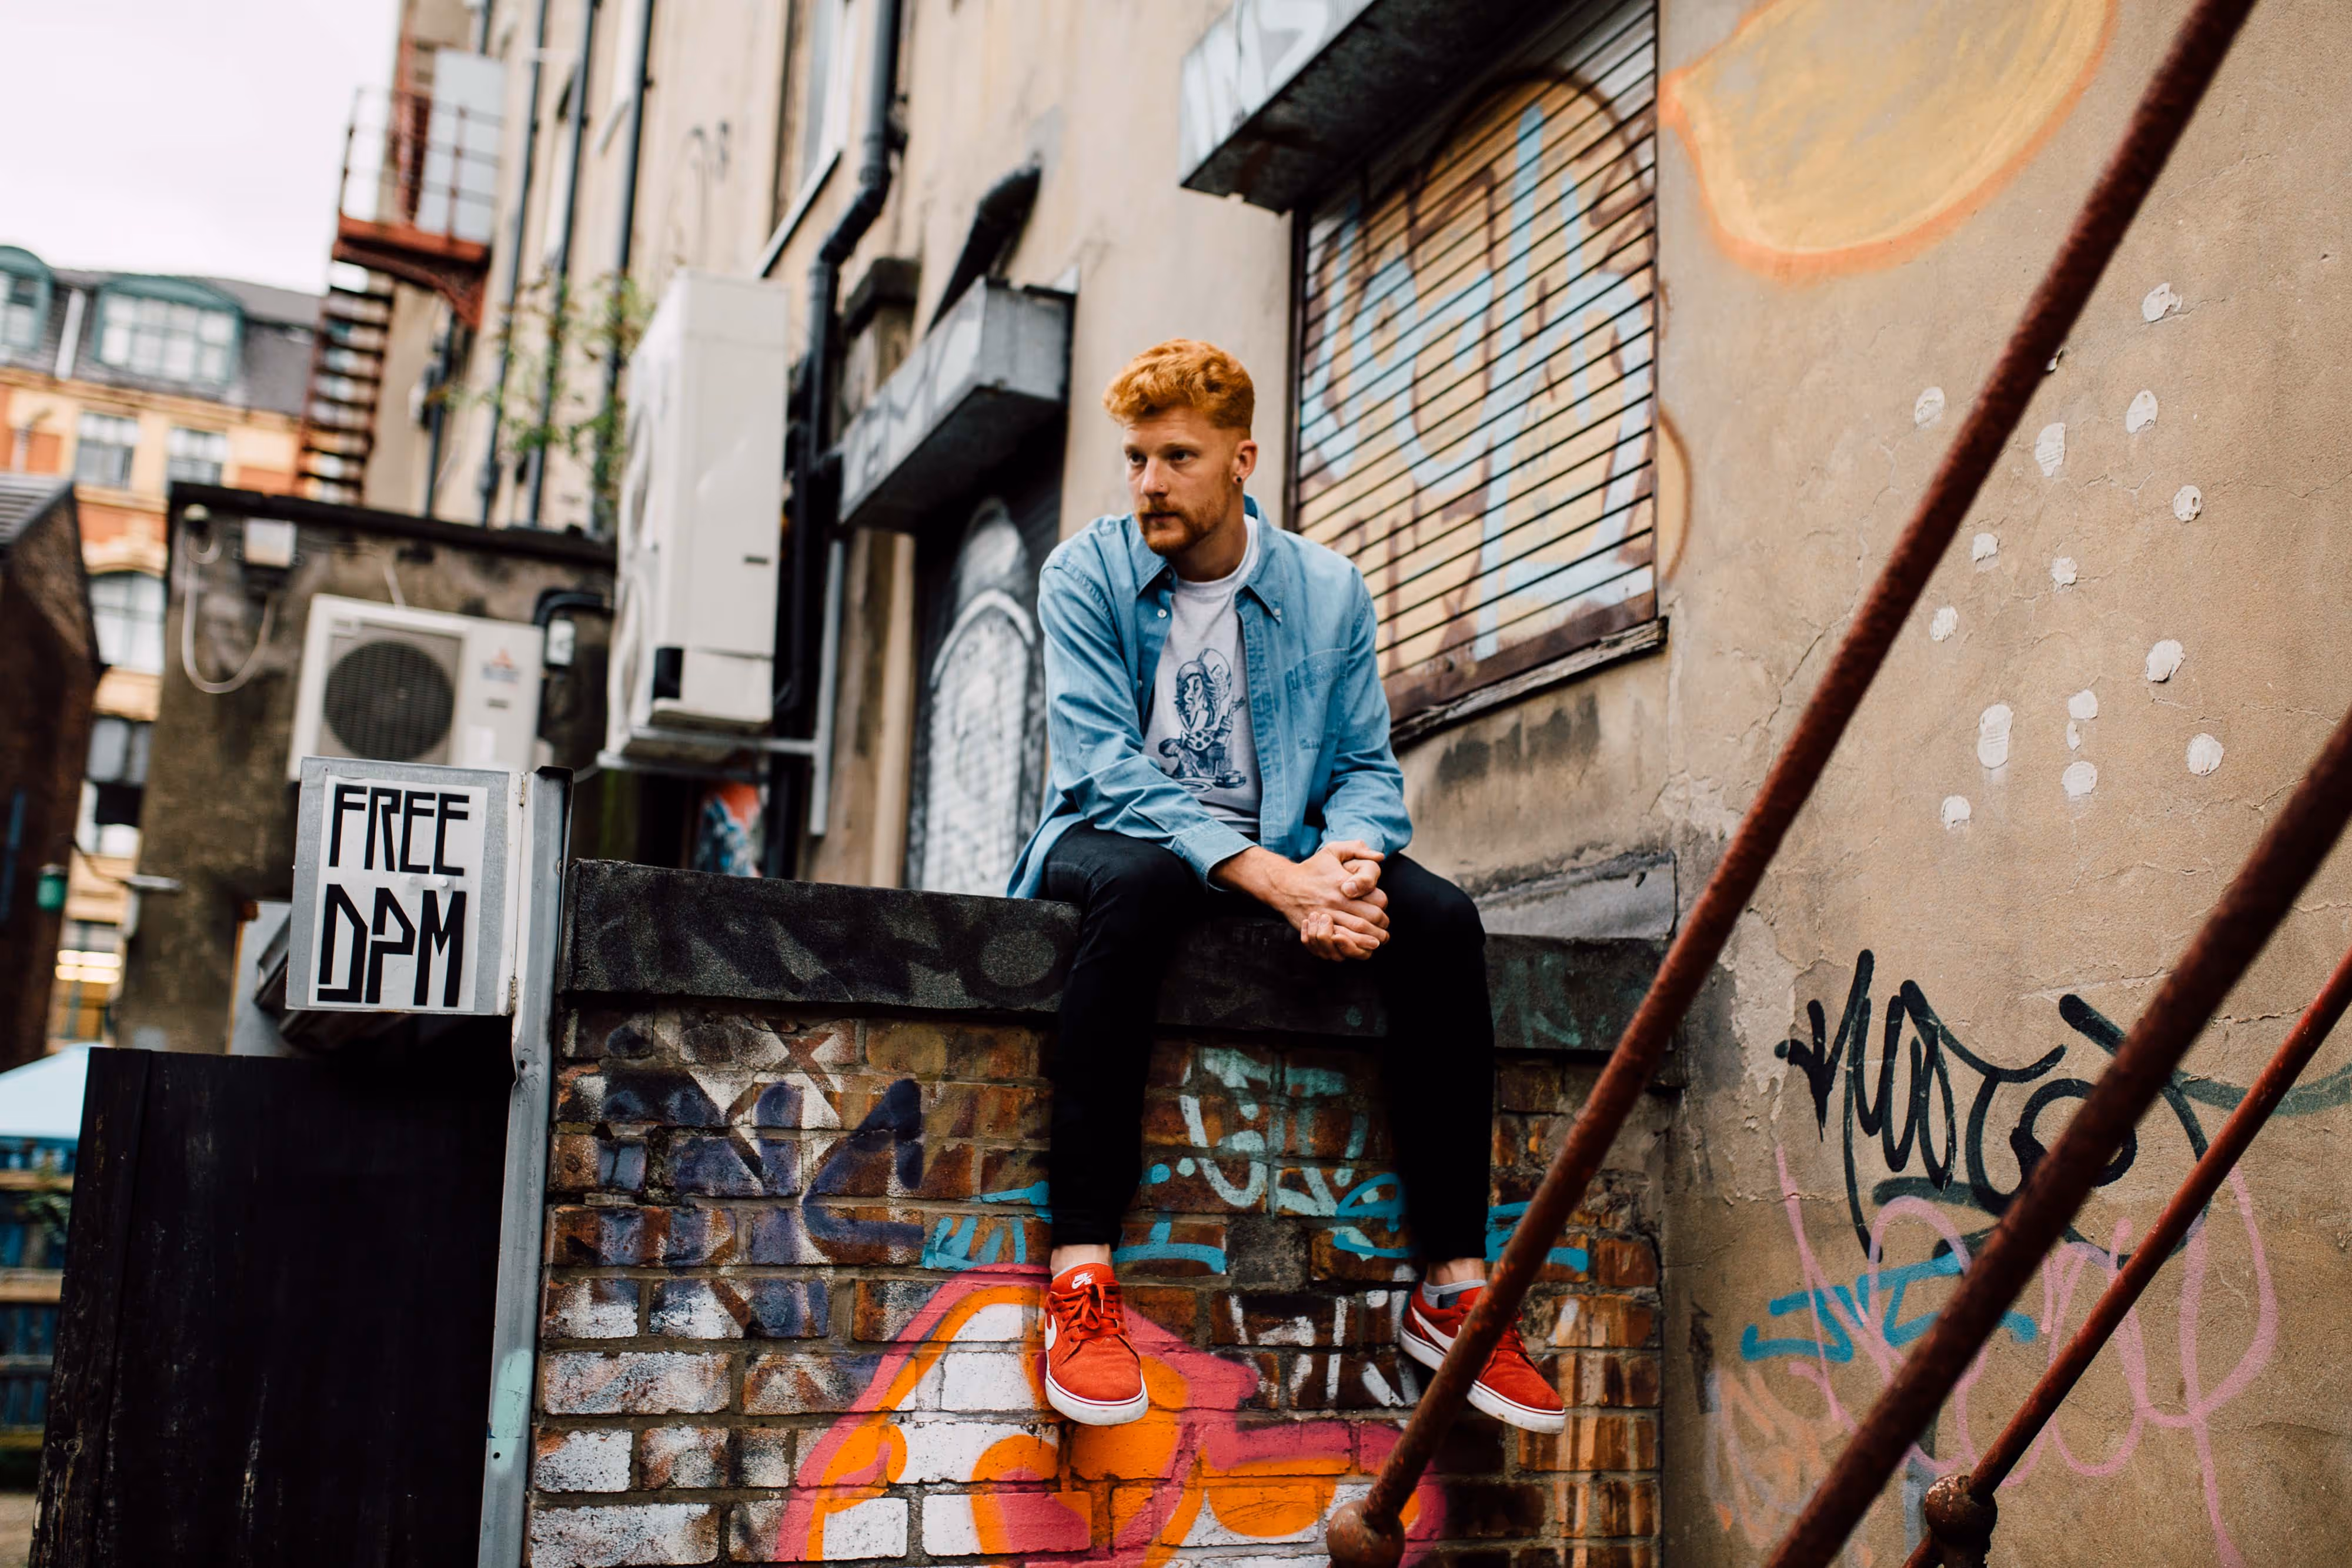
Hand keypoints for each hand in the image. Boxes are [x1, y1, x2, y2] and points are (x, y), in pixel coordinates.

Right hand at [1212, 842, 1389, 962]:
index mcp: (1344, 884)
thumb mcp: (1333, 851)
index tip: (1382, 910)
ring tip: (1376, 942)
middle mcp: (1336, 901)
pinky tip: (1357, 947)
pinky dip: (1350, 948)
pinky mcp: (1316, 929)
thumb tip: (1380, 856)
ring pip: (1356, 934)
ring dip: (1370, 941)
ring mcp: (1326, 917)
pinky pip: (1338, 944)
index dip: (1383, 906)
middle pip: (1369, 920)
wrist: (1283, 885)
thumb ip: (1357, 848)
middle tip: (1384, 931)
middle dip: (1380, 927)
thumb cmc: (1312, 868)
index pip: (1376, 899)